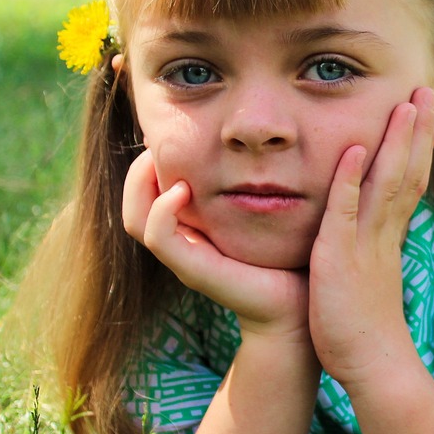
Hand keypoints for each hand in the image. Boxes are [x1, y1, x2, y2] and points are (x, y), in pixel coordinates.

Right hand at [123, 149, 308, 338]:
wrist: (299, 304)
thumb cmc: (290, 254)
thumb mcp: (270, 206)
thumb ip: (258, 177)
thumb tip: (269, 134)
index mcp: (194, 225)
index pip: (151, 189)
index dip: (152, 159)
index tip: (171, 128)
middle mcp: (182, 240)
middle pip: (134, 200)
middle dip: (140, 166)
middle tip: (159, 139)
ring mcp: (183, 257)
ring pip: (136, 216)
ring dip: (141, 183)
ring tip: (159, 157)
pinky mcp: (191, 269)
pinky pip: (157, 236)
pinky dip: (161, 210)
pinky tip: (183, 189)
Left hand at [308, 88, 433, 384]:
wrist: (376, 367)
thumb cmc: (365, 329)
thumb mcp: (370, 279)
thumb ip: (370, 251)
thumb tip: (373, 238)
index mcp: (389, 237)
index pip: (409, 181)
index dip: (416, 145)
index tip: (421, 113)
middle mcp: (384, 234)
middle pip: (408, 170)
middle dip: (416, 129)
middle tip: (424, 88)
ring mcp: (366, 244)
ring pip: (387, 182)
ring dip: (395, 141)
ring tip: (405, 102)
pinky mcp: (341, 259)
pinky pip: (346, 213)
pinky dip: (349, 179)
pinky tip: (351, 150)